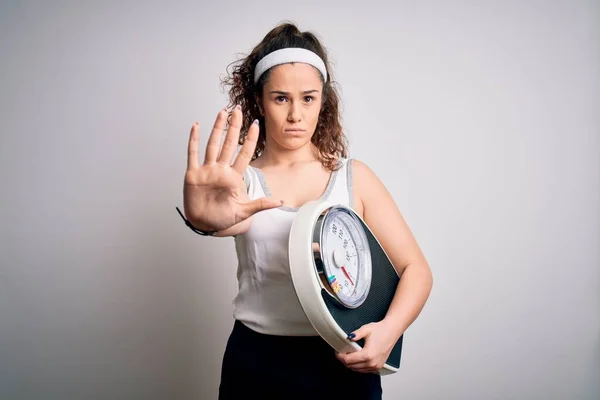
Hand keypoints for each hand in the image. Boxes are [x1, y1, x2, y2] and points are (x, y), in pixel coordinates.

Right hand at [183, 105, 281, 231]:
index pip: (244, 153)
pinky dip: (194, 140)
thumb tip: (280, 202)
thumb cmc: (223, 218)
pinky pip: (193, 154)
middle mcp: (221, 170)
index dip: (250, 139)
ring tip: (222, 113)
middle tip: (238, 110)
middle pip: (229, 144)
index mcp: (234, 177)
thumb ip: (260, 204)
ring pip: (213, 145)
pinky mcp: (193, 175)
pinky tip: (197, 126)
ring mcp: (207, 171)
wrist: (205, 225)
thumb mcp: (244, 211)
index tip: (256, 125)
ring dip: (217, 128)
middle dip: (234, 127)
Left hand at [335, 321, 398, 373]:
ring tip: (348, 355)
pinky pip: (364, 370)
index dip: (340, 356)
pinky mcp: (378, 366)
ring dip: (351, 364)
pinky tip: (356, 359)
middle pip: (351, 366)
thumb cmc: (380, 330)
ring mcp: (376, 366)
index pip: (348, 360)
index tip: (337, 352)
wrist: (391, 331)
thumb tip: (347, 338)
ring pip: (357, 370)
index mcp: (368, 355)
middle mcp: (372, 363)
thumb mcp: (366, 329)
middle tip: (341, 353)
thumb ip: (356, 334)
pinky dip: (358, 366)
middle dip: (344, 360)